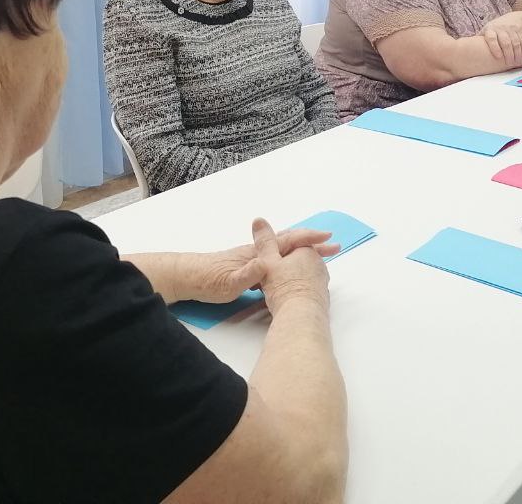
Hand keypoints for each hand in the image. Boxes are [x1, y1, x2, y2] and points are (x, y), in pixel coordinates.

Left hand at [177, 223, 339, 304]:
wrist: (186, 278)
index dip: (308, 240)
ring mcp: (254, 259)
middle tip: (335, 246)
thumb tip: (265, 263)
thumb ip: (247, 274)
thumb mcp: (227, 282)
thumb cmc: (206, 280)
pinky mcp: (250, 268)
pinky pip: (278, 262)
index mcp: (256, 254)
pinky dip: (292, 261)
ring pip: (285, 252)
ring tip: (322, 256)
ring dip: (305, 252)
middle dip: (313, 244)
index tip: (327, 239)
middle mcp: (258, 253)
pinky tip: (295, 270)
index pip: (286, 242)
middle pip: (290, 244)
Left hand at [482, 13, 521, 64]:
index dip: (494, 47)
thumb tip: (465, 51)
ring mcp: (511, 29)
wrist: (512, 18)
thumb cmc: (495, 29)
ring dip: (517, 53)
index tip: (497, 57)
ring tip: (517, 62)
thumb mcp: (486, 31)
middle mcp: (501, 29)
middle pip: (505, 42)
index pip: (491, 38)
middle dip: (508, 54)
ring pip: (515, 42)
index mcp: (490, 30)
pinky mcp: (520, 29)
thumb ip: (479, 40)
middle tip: (509, 64)